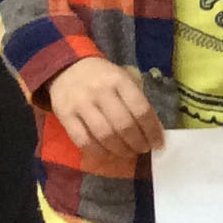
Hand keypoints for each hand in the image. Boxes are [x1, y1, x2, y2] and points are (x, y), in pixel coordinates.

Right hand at [47, 56, 164, 157]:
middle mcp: (100, 91)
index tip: (158, 144)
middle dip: (137, 142)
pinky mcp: (64, 115)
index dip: (152, 130)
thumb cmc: (103, 78)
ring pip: (104, 135)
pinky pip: (83, 140)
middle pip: (123, 125)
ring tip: (128, 153)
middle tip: (143, 149)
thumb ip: (138, 102)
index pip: (141, 109)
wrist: (67, 68)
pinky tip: (108, 154)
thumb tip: (155, 132)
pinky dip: (98, 152)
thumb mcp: (124, 80)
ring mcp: (80, 103)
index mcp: (119, 80)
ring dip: (120, 150)